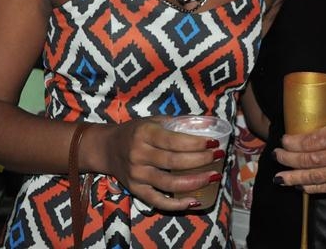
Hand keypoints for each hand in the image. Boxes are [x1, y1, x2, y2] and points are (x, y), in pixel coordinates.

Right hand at [104, 117, 227, 210]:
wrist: (107, 148)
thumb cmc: (135, 132)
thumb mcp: (152, 121)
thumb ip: (174, 124)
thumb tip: (204, 126)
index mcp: (144, 134)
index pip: (173, 141)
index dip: (195, 144)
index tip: (213, 143)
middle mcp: (139, 155)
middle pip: (174, 162)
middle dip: (200, 160)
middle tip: (218, 157)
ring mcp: (136, 175)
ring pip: (168, 183)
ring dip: (194, 182)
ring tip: (213, 177)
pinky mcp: (135, 190)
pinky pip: (157, 200)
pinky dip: (176, 204)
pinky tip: (193, 201)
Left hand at [273, 114, 325, 194]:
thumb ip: (325, 124)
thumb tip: (300, 126)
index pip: (312, 141)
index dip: (294, 143)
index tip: (283, 141)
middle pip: (310, 160)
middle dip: (289, 160)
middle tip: (277, 156)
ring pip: (315, 178)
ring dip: (294, 178)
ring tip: (279, 177)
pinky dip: (310, 188)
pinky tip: (298, 185)